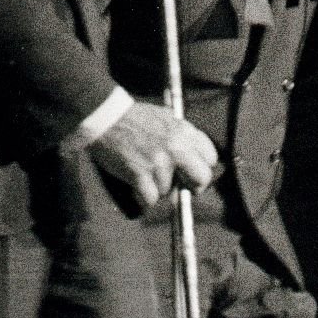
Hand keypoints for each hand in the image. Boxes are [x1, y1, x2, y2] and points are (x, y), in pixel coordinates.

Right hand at [89, 100, 216, 208]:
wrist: (106, 117)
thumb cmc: (134, 117)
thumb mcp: (166, 117)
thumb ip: (183, 135)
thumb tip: (193, 160)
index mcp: (185, 131)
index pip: (211, 158)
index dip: (202, 168)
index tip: (192, 172)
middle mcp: (176, 147)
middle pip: (202, 179)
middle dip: (192, 186)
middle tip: (181, 187)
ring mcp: (159, 161)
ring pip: (169, 191)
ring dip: (157, 188)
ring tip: (143, 172)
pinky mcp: (140, 174)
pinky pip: (150, 200)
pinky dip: (142, 198)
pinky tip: (136, 185)